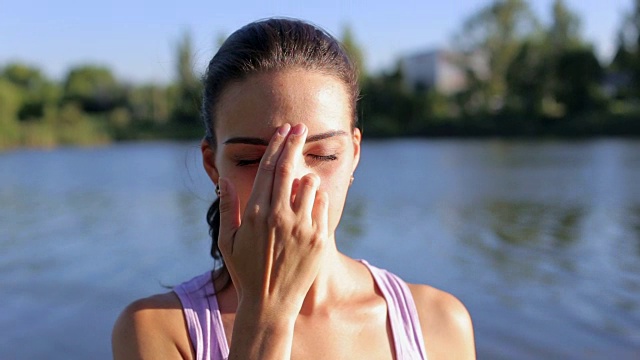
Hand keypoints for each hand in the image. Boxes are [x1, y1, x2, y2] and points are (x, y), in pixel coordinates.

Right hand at [217, 123, 328, 318]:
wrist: (271, 303)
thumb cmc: (246, 270)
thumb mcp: (227, 241)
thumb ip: (228, 207)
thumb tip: (224, 179)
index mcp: (255, 213)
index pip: (267, 169)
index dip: (275, 145)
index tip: (282, 130)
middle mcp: (279, 216)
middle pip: (288, 168)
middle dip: (294, 142)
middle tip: (299, 127)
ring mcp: (301, 227)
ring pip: (309, 184)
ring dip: (306, 175)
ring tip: (302, 178)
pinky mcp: (318, 238)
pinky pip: (321, 205)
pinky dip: (316, 197)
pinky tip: (309, 201)